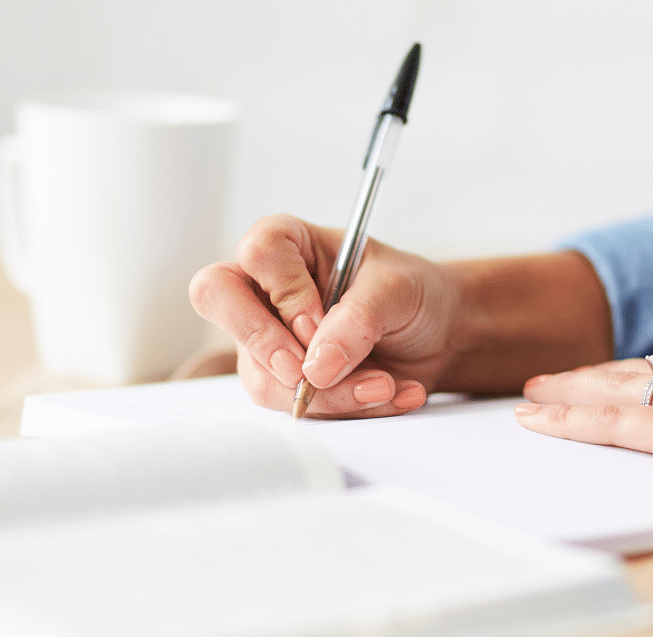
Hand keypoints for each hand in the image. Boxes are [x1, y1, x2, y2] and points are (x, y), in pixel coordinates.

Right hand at [189, 214, 456, 417]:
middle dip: (263, 342)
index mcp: (291, 244)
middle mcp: (267, 288)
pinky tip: (387, 393)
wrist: (436, 336)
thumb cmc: (410, 293)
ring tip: (384, 384)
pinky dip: (344, 408)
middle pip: (216, 297)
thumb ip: (357, 319)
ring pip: (260, 372)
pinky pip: (292, 405)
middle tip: (308, 371)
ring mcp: (267, 338)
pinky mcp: (282, 381)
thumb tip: (316, 368)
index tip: (320, 320)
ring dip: (328, 392)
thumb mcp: (397, 290)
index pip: (258, 252)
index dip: (284, 291)